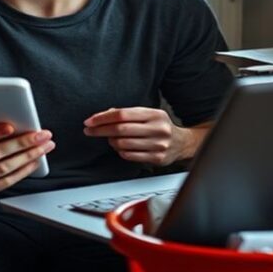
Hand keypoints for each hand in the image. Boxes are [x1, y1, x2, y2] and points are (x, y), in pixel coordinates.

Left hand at [83, 107, 208, 166]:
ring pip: (123, 144)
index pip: (122, 114)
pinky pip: (129, 156)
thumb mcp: (147, 114)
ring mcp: (158, 145)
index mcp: (154, 114)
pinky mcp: (157, 158)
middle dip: (101, 130)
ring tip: (111, 139)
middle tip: (90, 130)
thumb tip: (102, 115)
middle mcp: (157, 128)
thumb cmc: (160, 126)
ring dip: (111, 142)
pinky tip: (121, 147)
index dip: (103, 118)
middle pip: (121, 129)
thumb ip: (126, 113)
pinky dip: (120, 151)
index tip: (90, 121)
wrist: (182, 143)